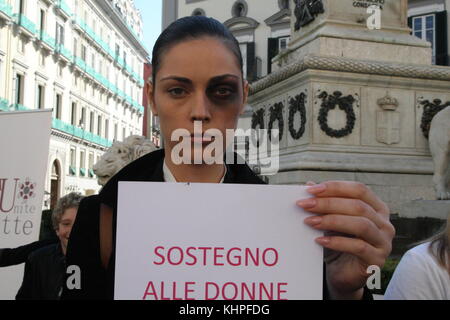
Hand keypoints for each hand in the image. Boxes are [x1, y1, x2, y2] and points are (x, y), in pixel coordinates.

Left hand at [298, 181, 394, 299]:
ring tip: (310, 221)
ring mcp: (384, 242)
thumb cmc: (337, 243)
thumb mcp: (330, 220)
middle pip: (358, 206)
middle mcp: (384, 223)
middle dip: (328, 203)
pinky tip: (320, 240)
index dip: (335, 187)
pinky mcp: (377, 260)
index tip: (310, 190)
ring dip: (332, 220)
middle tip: (304, 204)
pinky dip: (337, 242)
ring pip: (361, 225)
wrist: (342, 274)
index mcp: (377, 208)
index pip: (359, 190)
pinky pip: (359, 247)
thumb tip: (309, 184)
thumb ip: (324, 202)